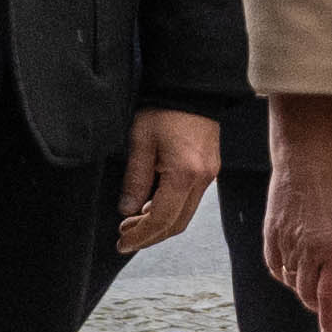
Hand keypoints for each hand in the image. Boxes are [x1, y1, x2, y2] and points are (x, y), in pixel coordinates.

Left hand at [115, 105, 220, 254]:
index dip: (140, 236)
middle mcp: (201, 180)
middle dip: (150, 236)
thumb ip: (134, 179)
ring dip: (159, 224)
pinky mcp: (209, 170)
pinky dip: (170, 210)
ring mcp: (209, 176)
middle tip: (125, 238)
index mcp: (184, 175)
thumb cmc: (164, 110)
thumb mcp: (140, 142)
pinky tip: (150, 205)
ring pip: (184, 215)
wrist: (191, 88)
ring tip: (133, 223)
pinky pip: (190, 201)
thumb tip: (126, 210)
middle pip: (176, 224)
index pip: (160, 219)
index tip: (122, 243)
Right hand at [259, 93, 331, 331]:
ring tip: (312, 281)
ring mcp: (287, 242)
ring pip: (291, 281)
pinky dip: (284, 274)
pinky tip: (292, 270)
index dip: (328, 320)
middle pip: (308, 293)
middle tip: (325, 304)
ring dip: (302, 287)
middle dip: (317, 304)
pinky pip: (275, 266)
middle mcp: (308, 250)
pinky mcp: (271, 233)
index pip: (329, 297)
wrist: (306, 155)